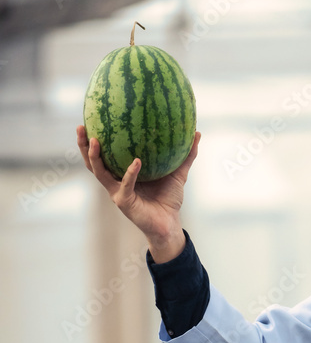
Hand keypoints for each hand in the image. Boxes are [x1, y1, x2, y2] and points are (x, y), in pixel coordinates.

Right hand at [76, 125, 200, 256]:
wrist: (170, 223)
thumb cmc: (170, 199)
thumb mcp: (178, 173)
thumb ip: (186, 155)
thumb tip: (197, 133)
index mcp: (122, 174)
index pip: (104, 154)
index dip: (94, 139)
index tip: (90, 119)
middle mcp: (115, 182)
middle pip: (93, 162)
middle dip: (83, 145)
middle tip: (81, 127)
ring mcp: (117, 192)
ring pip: (99, 173)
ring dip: (93, 157)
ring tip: (94, 140)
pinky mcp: (124, 202)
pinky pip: (125, 184)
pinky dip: (130, 173)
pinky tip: (136, 161)